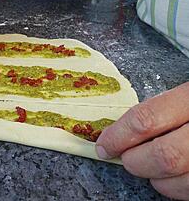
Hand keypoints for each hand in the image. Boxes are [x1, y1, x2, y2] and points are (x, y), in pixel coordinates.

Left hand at [96, 83, 188, 199]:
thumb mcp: (188, 93)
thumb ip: (163, 109)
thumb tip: (121, 131)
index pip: (146, 119)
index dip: (118, 136)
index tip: (103, 144)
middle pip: (164, 156)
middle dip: (134, 162)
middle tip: (124, 158)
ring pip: (180, 182)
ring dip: (155, 180)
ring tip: (149, 168)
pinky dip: (176, 189)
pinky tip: (173, 177)